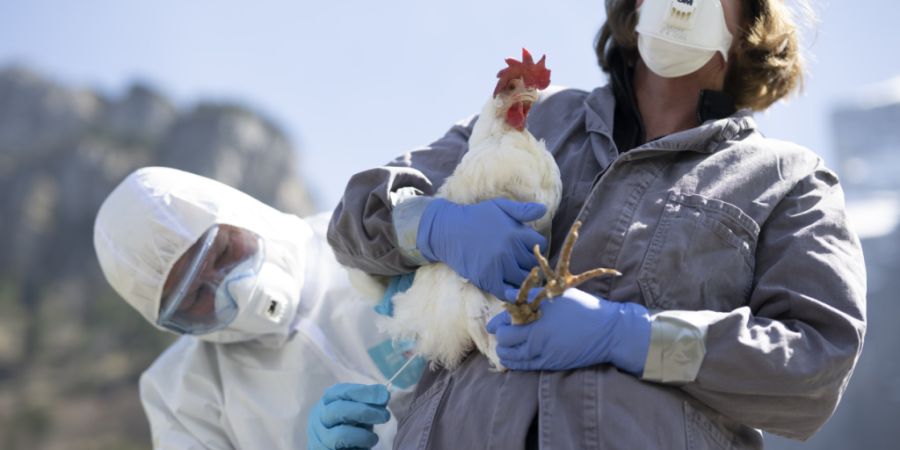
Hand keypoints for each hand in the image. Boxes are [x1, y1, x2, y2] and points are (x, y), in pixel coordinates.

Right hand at [307, 383, 390, 449]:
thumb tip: (383, 393)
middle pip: (338, 410)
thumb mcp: (360, 410)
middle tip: (385, 416)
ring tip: (374, 438)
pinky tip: (364, 448)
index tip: (384, 395)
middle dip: (364, 411)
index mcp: (327, 402)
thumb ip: (371, 402)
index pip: (340, 392)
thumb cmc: (351, 425)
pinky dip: (357, 449)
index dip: (363, 392)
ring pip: (339, 436)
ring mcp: (319, 438)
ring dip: (362, 436)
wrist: (336, 448)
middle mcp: (318, 418)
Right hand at [417, 198, 546, 298]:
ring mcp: (498, 266)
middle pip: (533, 264)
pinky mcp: (487, 279)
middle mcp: (509, 251)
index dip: (536, 246)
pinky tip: (509, 285)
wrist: (448, 231)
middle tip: (521, 261)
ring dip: (522, 277)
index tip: (527, 246)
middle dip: (530, 262)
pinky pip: (507, 292)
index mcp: (515, 233)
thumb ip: (523, 210)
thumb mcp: (500, 206)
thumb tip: (544, 209)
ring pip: (523, 279)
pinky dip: (512, 291)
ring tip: (515, 272)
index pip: (540, 245)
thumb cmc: (476, 217)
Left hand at [486, 288, 650, 373]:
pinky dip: (516, 362)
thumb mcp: (557, 296)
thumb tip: (510, 296)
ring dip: (505, 352)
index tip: (492, 325)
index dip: (496, 324)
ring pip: (513, 358)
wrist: (608, 332)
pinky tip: (515, 358)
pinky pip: (526, 367)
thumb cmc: (584, 309)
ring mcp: (544, 355)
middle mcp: (537, 340)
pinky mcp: (551, 364)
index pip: (506, 323)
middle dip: (500, 337)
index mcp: (537, 319)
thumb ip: (532, 295)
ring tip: (505, 347)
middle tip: (501, 333)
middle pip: (505, 342)